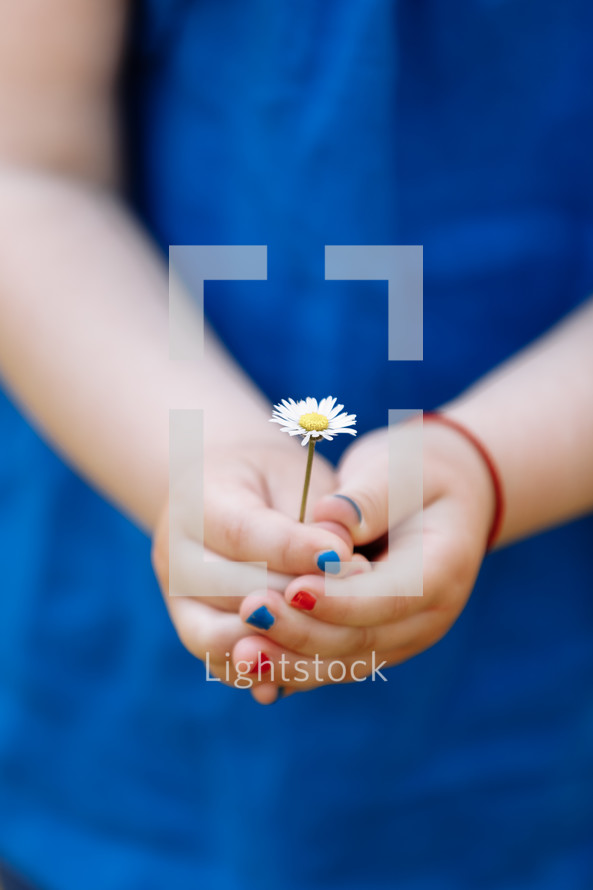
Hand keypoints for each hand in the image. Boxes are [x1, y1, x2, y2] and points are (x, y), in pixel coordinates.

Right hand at [151, 438, 355, 686]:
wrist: (228, 494)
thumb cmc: (271, 478)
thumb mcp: (293, 475)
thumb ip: (315, 513)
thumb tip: (341, 553)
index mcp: (194, 500)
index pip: (243, 533)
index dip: (294, 549)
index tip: (344, 555)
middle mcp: (173, 553)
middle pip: (232, 591)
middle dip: (298, 599)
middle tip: (358, 593)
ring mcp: (176, 599)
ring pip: (222, 638)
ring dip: (283, 640)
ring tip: (338, 629)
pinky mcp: (191, 631)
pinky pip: (225, 664)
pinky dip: (268, 670)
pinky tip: (314, 662)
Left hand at [232, 419, 495, 698]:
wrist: (447, 496)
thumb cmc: (421, 472)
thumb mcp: (404, 469)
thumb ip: (369, 497)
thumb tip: (329, 518)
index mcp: (442, 569)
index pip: (391, 596)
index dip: (339, 599)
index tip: (290, 588)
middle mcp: (428, 616)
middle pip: (362, 639)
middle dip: (302, 632)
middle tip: (251, 613)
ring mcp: (403, 635)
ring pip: (344, 661)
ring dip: (291, 662)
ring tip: (240, 653)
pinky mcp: (375, 640)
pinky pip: (333, 661)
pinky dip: (292, 666)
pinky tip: (248, 664)